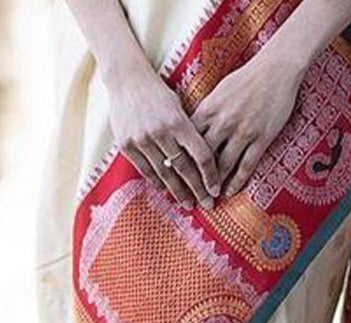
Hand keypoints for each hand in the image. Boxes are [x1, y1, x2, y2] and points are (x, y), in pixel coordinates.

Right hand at [107, 65, 220, 207]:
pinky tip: (166, 191)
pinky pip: (146, 170)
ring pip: (165, 174)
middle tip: (207, 205)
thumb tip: (207, 160)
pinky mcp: (127, 145)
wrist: (125, 78)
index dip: (210, 176)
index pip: (201, 156)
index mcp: (179, 122)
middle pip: (184, 169)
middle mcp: (160, 132)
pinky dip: (157, 182)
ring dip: (178, 192)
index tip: (216, 191)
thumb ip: (190, 132)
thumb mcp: (179, 107)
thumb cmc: (158, 93)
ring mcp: (142, 140)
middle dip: (197, 190)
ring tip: (188, 204)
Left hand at [191, 54, 303, 196]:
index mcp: (208, 109)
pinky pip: (246, 165)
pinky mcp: (261, 138)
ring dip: (215, 184)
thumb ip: (207, 112)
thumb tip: (194, 128)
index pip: (189, 140)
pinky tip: (230, 192)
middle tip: (189, 195)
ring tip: (209, 198)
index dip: (180, 160)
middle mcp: (222, 122)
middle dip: (195, 179)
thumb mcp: (219, 91)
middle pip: (203, 157)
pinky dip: (237, 181)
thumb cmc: (246, 79)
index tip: (174, 175)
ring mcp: (242, 132)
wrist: (275, 70)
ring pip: (224, 165)